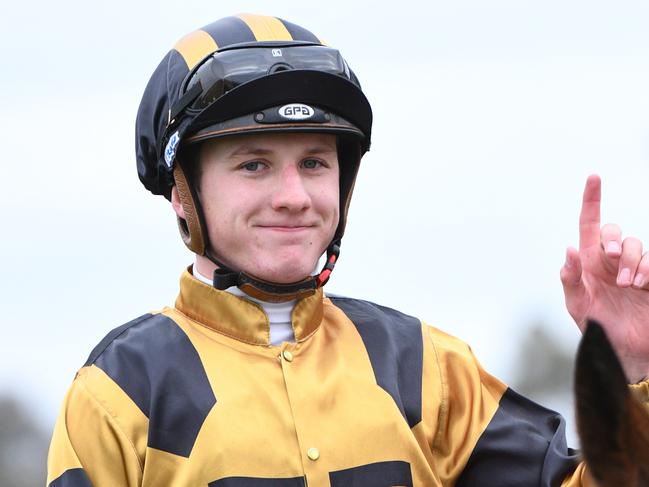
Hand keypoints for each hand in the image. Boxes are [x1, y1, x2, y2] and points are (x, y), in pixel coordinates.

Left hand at [560, 175, 648, 382]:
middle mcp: (612, 261)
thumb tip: (569, 249)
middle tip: (611, 258)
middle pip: (616, 231)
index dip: (592, 200)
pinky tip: (642, 284)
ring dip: (633, 261)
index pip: (589, 224)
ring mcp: (635, 269)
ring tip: (628, 284)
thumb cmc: (597, 328)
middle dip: (615, 240)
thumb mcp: (577, 306)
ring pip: (638, 245)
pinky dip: (648, 268)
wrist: (625, 352)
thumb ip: (570, 279)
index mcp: (589, 262)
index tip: (594, 177)